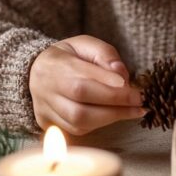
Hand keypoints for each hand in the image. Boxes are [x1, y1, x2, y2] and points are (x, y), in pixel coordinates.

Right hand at [29, 35, 145, 134]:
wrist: (36, 71)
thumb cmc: (67, 56)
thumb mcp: (85, 44)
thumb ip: (104, 54)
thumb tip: (121, 75)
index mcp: (54, 66)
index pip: (84, 83)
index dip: (111, 91)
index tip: (135, 92)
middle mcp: (46, 90)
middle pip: (81, 107)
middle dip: (115, 107)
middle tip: (139, 103)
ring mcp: (45, 110)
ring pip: (78, 123)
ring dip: (110, 118)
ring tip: (132, 111)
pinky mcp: (48, 124)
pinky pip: (76, 131)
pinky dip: (99, 124)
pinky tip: (113, 114)